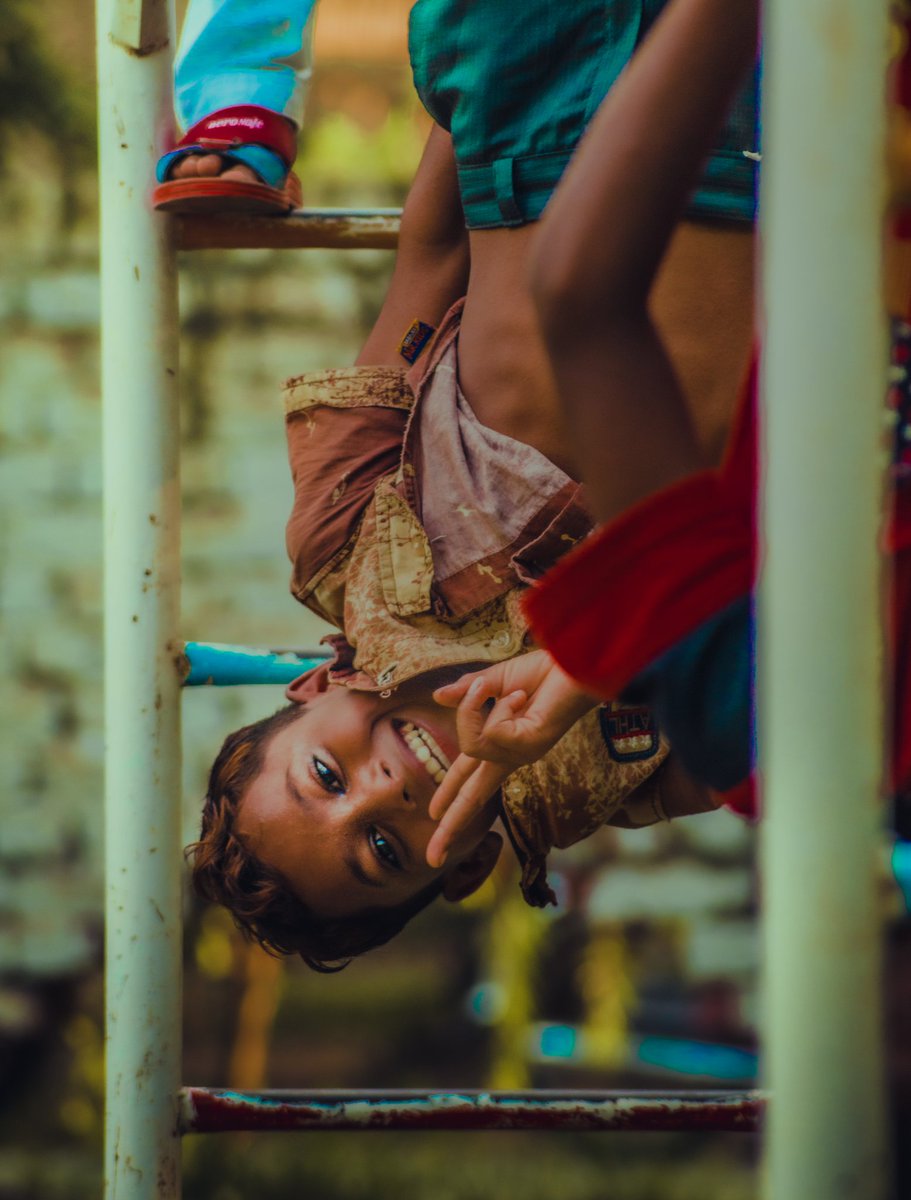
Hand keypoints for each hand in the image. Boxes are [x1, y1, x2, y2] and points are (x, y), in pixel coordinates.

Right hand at [425, 652, 596, 866]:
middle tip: (433, 859)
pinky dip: (499, 705)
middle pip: (473, 798)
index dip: (449, 798)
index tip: (433, 819)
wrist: (576, 662)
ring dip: (476, 708)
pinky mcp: (529, 747)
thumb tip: (438, 696)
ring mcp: (520, 754)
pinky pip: (491, 733)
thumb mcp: (495, 679)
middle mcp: (510, 756)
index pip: (468, 778)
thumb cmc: (545, 671)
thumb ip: (468, 693)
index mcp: (502, 744)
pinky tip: (521, 696)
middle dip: (451, 826)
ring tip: (511, 691)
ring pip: (472, 745)